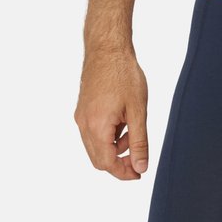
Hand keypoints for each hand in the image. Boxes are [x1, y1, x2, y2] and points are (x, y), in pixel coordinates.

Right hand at [74, 51, 148, 179]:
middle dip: (119, 162)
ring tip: (133, 132)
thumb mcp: (138, 110)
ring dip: (113, 147)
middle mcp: (84, 125)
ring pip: (94, 146)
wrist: (107, 48)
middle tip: (138, 158)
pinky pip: (92, 132)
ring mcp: (80, 116)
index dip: (124, 172)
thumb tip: (141, 166)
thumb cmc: (124, 75)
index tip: (139, 173)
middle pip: (98, 159)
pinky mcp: (82, 109)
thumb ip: (139, 141)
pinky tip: (122, 121)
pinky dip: (107, 135)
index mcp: (97, 127)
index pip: (108, 164)